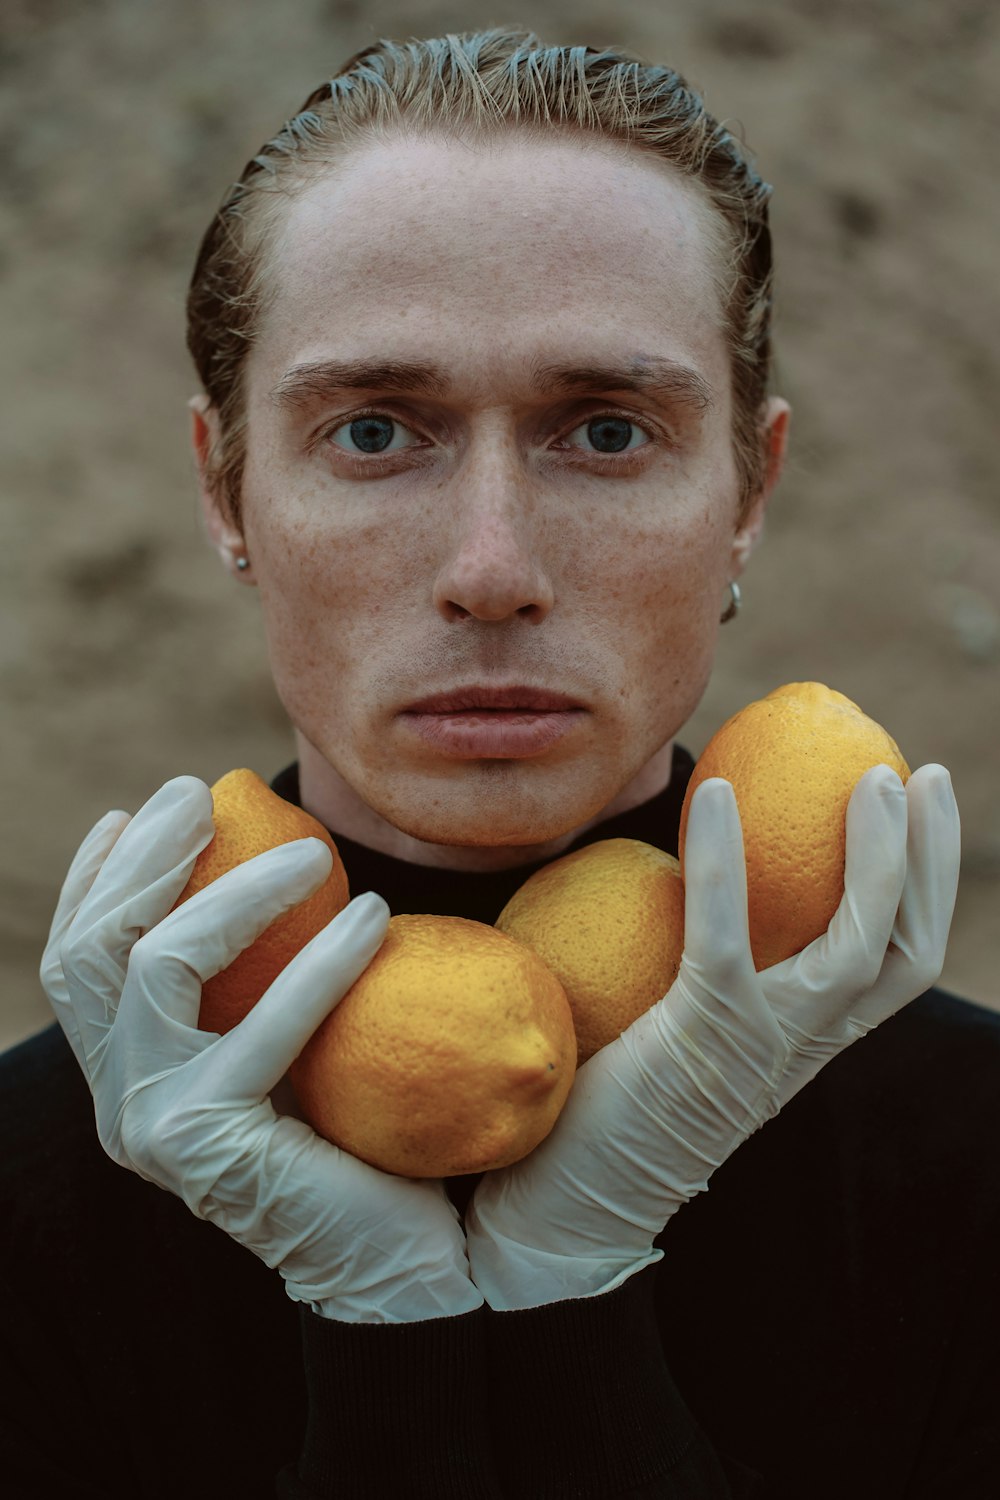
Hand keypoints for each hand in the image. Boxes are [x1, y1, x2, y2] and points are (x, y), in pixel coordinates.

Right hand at [41, 776, 481, 1323]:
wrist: (396, 1257)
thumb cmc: (351, 1132)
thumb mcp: (281, 1035)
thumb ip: (251, 974)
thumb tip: (269, 854)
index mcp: (126, 1070)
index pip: (76, 958)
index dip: (95, 876)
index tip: (140, 810)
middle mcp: (118, 1098)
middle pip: (87, 949)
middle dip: (141, 857)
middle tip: (203, 792)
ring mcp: (150, 1125)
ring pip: (152, 965)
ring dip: (231, 892)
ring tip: (313, 854)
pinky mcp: (208, 1144)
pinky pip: (259, 1025)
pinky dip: (318, 962)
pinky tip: (374, 917)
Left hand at [466, 764, 959, 1308]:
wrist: (564, 1205)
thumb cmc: (614, 1102)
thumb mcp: (684, 1022)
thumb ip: (710, 966)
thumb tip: (694, 869)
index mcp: (804, 1042)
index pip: (901, 963)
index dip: (928, 886)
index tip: (923, 808)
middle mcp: (801, 1047)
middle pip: (905, 952)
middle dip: (930, 862)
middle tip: (923, 773)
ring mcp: (759, 1045)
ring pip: (855, 947)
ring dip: (874, 859)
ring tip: (871, 777)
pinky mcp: (699, 1037)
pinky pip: (726, 936)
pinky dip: (725, 863)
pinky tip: (713, 795)